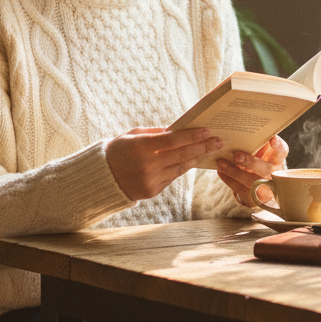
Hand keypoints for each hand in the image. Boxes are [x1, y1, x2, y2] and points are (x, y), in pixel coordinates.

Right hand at [106, 127, 222, 201]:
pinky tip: (194, 160)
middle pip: (182, 155)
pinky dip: (184, 168)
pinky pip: (173, 177)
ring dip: (197, 158)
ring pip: (181, 168)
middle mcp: (148, 165)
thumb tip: (180, 129)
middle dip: (202, 147)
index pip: (173, 140)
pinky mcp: (153, 191)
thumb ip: (157, 132)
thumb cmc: (119, 150)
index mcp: (142, 147)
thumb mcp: (134, 135)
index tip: (207, 131)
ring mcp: (151, 180)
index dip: (192, 136)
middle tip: (218, 141)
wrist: (102, 178)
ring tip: (210, 150)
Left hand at [216, 135, 288, 208]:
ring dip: (234, 171)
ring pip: (250, 181)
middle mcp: (274, 173)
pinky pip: (240, 189)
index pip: (282, 151)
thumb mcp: (263, 154)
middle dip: (251, 162)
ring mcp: (266, 188)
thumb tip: (237, 133)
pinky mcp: (254, 197)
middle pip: (265, 169)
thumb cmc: (260, 162)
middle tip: (236, 156)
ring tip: (220, 163)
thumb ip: (256, 145)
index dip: (278, 146)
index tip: (272, 139)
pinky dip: (229, 179)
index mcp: (278, 159)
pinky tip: (220, 171)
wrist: (264, 187)